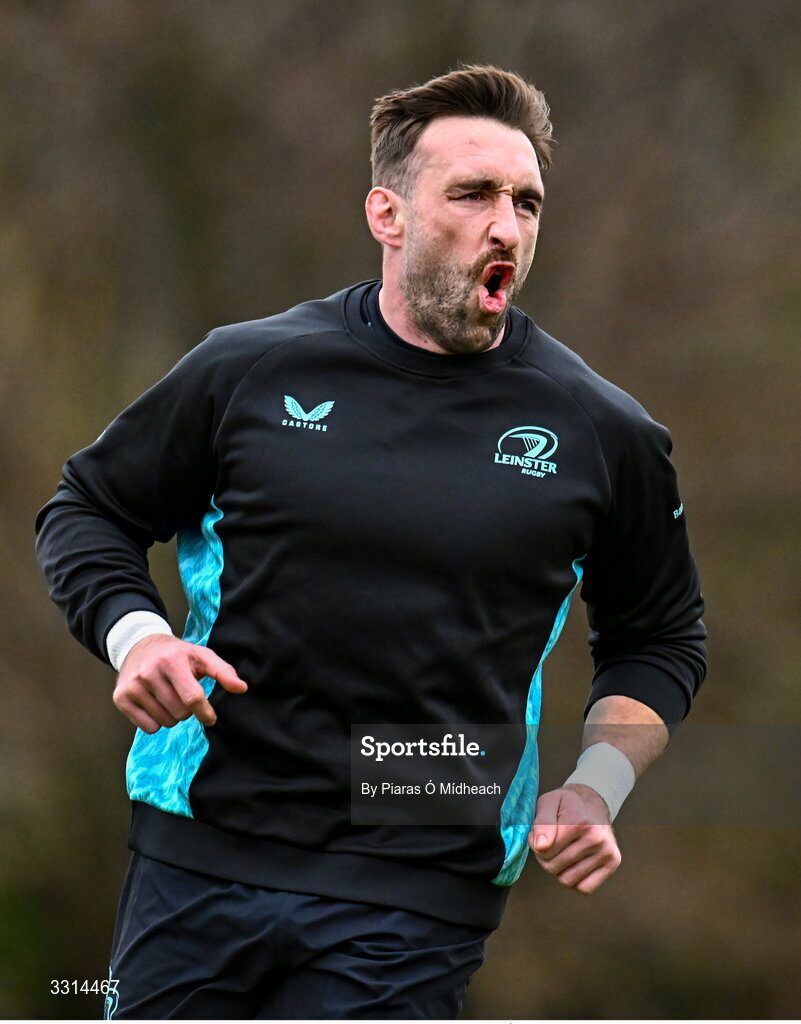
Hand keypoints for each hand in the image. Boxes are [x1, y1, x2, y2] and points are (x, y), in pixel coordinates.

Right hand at [112, 633, 247, 733]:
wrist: (139, 646)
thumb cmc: (177, 654)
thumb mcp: (201, 656)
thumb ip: (223, 672)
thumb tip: (242, 688)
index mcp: (172, 661)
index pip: (192, 697)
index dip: (205, 712)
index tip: (211, 717)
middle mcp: (149, 673)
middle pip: (180, 713)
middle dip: (187, 710)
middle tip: (182, 696)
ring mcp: (133, 686)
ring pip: (164, 722)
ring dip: (172, 716)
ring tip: (168, 698)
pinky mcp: (120, 698)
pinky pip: (147, 727)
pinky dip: (155, 722)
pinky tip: (154, 704)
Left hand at [528, 784, 621, 894]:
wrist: (593, 803)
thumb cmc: (567, 805)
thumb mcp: (549, 802)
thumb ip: (541, 823)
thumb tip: (541, 846)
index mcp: (579, 822)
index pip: (546, 851)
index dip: (537, 844)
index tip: (542, 834)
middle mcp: (597, 838)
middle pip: (554, 867)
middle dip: (546, 858)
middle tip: (551, 844)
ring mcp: (607, 852)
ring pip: (567, 880)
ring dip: (559, 870)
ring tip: (562, 853)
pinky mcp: (613, 863)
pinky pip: (585, 888)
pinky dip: (575, 880)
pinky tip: (574, 864)